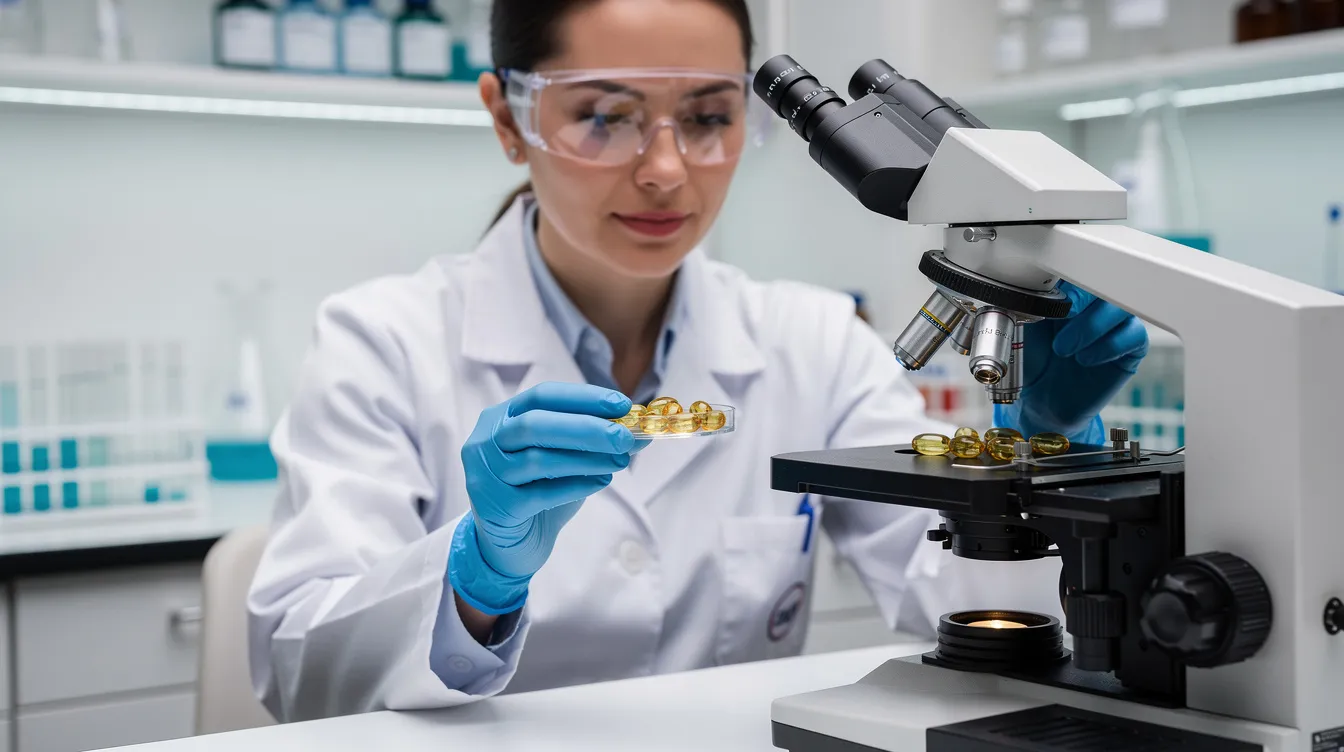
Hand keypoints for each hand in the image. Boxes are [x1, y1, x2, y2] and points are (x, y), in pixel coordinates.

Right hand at [448, 382, 637, 614]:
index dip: (583, 398)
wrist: (511, 545)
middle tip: (624, 437)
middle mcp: (485, 443)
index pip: (541, 396)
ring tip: (619, 461)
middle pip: (535, 425)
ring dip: (586, 459)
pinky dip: (576, 485)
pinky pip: (542, 493)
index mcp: (500, 418)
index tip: (621, 404)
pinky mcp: (496, 508)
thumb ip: (594, 441)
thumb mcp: (565, 459)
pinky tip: (601, 481)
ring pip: (539, 460)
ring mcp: (486, 476)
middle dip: (586, 428)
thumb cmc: (538, 491)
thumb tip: (640, 430)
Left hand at [994, 282, 1147, 443]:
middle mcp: (1095, 306)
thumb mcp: (1021, 327)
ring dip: (1092, 326)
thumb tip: (1026, 281)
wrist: (1040, 402)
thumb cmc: (1030, 362)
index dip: (1074, 274)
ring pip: (1122, 307)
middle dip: (1084, 298)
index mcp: (1069, 292)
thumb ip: (1027, 302)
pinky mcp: (1129, 349)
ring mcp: (1114, 326)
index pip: (1082, 268)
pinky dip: (1108, 346)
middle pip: (1109, 282)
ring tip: (1064, 349)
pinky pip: (1134, 335)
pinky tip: (1085, 359)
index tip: (1058, 291)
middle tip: (1065, 315)